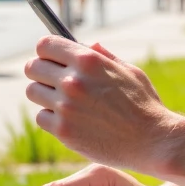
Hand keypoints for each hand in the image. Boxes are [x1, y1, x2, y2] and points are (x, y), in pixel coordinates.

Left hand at [24, 36, 179, 170]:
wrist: (152, 141)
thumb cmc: (145, 105)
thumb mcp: (129, 71)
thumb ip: (105, 57)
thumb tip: (88, 45)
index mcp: (88, 60)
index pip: (45, 45)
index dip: (46, 52)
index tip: (50, 59)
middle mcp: (73, 80)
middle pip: (32, 68)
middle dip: (40, 72)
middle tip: (51, 81)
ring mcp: (66, 106)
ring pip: (33, 92)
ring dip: (44, 95)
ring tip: (62, 101)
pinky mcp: (63, 131)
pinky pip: (41, 118)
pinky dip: (51, 119)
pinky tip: (68, 120)